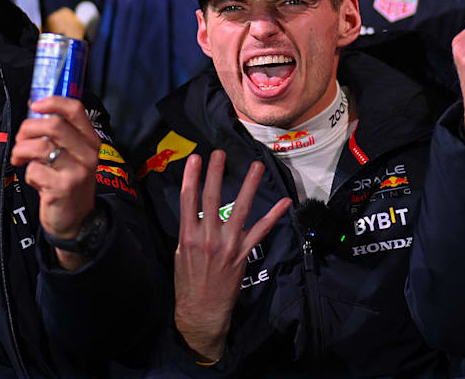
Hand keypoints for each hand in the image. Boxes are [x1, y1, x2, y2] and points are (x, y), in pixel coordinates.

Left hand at [10, 96, 101, 269]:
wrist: (76, 220)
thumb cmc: (68, 182)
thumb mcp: (72, 156)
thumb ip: (59, 136)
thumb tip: (33, 112)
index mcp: (90, 141)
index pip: (76, 110)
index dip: (53, 102)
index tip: (35, 105)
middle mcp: (87, 154)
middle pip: (54, 125)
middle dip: (28, 129)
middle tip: (21, 139)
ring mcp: (77, 171)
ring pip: (41, 146)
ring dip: (22, 150)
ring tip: (20, 158)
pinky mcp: (63, 188)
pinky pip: (34, 170)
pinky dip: (27, 173)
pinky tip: (35, 180)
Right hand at [173, 151, 289, 363]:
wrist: (202, 311)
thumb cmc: (188, 283)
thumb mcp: (180, 254)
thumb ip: (189, 231)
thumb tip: (196, 212)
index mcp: (188, 235)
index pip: (188, 199)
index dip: (191, 177)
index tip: (195, 158)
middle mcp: (208, 236)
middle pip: (211, 198)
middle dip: (215, 173)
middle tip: (220, 153)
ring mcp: (228, 244)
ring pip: (239, 209)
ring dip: (248, 185)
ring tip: (255, 166)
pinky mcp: (243, 253)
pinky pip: (260, 231)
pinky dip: (273, 216)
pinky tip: (284, 202)